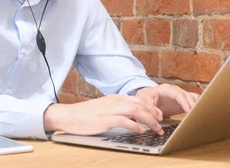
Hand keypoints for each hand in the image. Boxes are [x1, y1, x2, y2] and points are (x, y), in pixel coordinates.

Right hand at [43, 94, 164, 135]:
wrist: (68, 115)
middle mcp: (115, 101)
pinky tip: (140, 131)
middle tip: (161, 122)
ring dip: (149, 120)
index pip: (138, 99)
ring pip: (136, 110)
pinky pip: (124, 121)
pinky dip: (135, 126)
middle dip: (154, 113)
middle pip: (141, 103)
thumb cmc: (85, 115)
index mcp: (115, 98)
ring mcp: (110, 109)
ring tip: (156, 128)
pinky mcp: (105, 119)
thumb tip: (132, 118)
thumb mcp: (104, 108)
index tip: (158, 115)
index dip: (151, 107)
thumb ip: (117, 110)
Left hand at [134, 84, 200, 117]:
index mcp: (165, 89)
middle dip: (192, 105)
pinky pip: (193, 100)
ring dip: (196, 106)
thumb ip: (150, 110)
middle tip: (196, 116)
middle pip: (187, 96)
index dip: (184, 102)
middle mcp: (174, 90)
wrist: (146, 98)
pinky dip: (197, 106)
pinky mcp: (183, 101)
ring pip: (192, 98)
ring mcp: (180, 95)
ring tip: (199, 116)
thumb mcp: (143, 102)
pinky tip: (200, 114)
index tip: (189, 111)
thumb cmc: (145, 98)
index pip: (177, 94)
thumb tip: (159, 118)